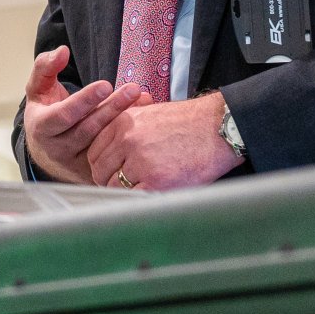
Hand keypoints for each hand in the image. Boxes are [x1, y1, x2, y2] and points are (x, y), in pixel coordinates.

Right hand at [22, 46, 147, 183]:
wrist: (46, 150)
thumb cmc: (44, 112)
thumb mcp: (36, 89)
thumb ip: (45, 67)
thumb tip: (62, 51)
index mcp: (43, 128)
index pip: (64, 116)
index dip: (84, 101)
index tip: (105, 85)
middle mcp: (59, 149)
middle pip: (88, 130)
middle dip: (112, 109)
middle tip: (133, 90)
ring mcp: (77, 164)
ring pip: (103, 144)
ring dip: (124, 122)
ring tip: (142, 99)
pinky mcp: (93, 173)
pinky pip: (113, 154)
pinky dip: (129, 135)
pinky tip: (145, 117)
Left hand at [87, 91, 240, 191]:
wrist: (219, 128)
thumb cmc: (188, 123)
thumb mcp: (149, 114)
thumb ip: (125, 130)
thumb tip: (110, 153)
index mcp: (122, 123)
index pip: (95, 152)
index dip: (101, 165)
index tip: (110, 172)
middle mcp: (126, 140)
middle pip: (101, 170)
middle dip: (109, 180)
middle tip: (123, 185)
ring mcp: (140, 161)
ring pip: (115, 186)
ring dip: (124, 191)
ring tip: (138, 190)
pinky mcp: (157, 180)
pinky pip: (134, 197)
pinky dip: (138, 199)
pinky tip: (149, 195)